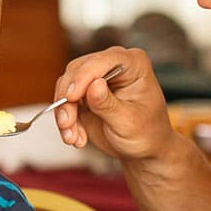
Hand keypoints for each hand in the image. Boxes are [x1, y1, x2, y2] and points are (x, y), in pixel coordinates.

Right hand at [53, 47, 172, 160]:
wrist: (143, 150)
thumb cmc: (146, 134)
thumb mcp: (128, 123)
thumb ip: (109, 104)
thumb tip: (94, 85)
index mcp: (134, 64)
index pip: (102, 60)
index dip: (83, 77)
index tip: (71, 97)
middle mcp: (113, 65)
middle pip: (78, 70)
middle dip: (68, 99)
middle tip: (67, 124)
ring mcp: (96, 78)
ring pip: (66, 86)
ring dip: (64, 113)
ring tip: (73, 138)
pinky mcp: (84, 93)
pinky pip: (64, 101)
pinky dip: (65, 120)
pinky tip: (77, 138)